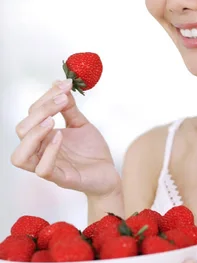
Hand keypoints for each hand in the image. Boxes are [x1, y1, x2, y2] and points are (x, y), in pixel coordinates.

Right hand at [11, 79, 119, 197]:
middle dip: (39, 111)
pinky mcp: (61, 179)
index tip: (65, 86)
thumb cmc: (91, 151)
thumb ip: (69, 108)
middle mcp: (41, 151)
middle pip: (21, 130)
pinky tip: (61, 137)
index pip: (32, 114)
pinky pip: (43, 170)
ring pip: (20, 156)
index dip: (46, 97)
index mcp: (43, 136)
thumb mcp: (80, 124)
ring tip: (52, 121)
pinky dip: (49, 152)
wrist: (109, 173)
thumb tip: (60, 83)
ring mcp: (49, 166)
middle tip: (61, 102)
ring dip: (34, 134)